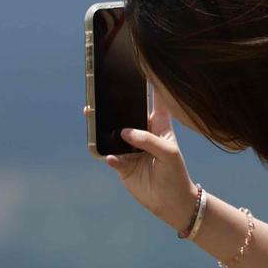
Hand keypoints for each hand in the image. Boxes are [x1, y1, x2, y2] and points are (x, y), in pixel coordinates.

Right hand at [83, 91, 196, 229]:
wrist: (171, 202)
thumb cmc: (176, 173)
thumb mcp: (168, 153)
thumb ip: (148, 140)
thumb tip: (124, 133)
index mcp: (159, 126)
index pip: (156, 100)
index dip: (152, 84)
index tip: (144, 65)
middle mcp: (143, 134)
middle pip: (126, 114)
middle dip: (114, 103)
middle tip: (101, 92)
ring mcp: (130, 149)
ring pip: (112, 133)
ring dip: (102, 125)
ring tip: (91, 114)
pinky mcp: (122, 165)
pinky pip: (110, 156)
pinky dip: (108, 155)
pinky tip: (110, 156)